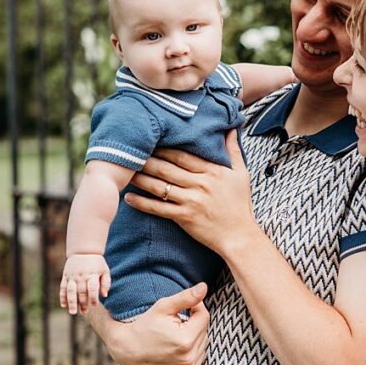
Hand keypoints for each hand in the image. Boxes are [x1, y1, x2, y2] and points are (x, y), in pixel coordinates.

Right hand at [60, 253, 108, 314]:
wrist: (83, 250)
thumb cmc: (96, 262)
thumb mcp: (105, 270)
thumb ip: (106, 283)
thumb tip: (104, 295)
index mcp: (92, 274)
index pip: (92, 288)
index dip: (93, 297)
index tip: (94, 304)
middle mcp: (81, 276)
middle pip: (81, 291)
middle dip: (83, 303)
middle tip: (84, 312)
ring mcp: (72, 276)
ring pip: (70, 291)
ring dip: (71, 302)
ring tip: (73, 312)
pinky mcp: (66, 276)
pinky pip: (63, 287)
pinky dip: (62, 296)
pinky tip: (64, 305)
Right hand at [93, 285, 208, 364]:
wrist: (125, 352)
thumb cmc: (143, 326)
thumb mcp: (162, 308)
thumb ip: (185, 297)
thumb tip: (204, 287)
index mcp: (185, 340)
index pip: (204, 316)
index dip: (195, 308)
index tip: (184, 308)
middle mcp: (189, 358)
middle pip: (204, 331)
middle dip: (193, 324)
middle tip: (175, 323)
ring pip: (203, 346)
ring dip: (194, 338)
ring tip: (175, 335)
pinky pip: (198, 360)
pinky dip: (192, 353)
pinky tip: (177, 349)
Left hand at [124, 131, 256, 257]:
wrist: (239, 236)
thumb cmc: (240, 205)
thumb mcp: (241, 174)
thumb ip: (233, 150)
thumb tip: (232, 128)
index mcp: (212, 171)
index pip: (182, 155)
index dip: (163, 147)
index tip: (148, 140)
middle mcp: (199, 184)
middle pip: (167, 168)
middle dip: (146, 159)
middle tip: (128, 152)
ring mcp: (191, 201)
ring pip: (159, 187)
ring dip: (140, 179)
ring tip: (124, 173)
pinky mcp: (184, 217)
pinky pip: (159, 209)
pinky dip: (142, 203)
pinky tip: (129, 198)